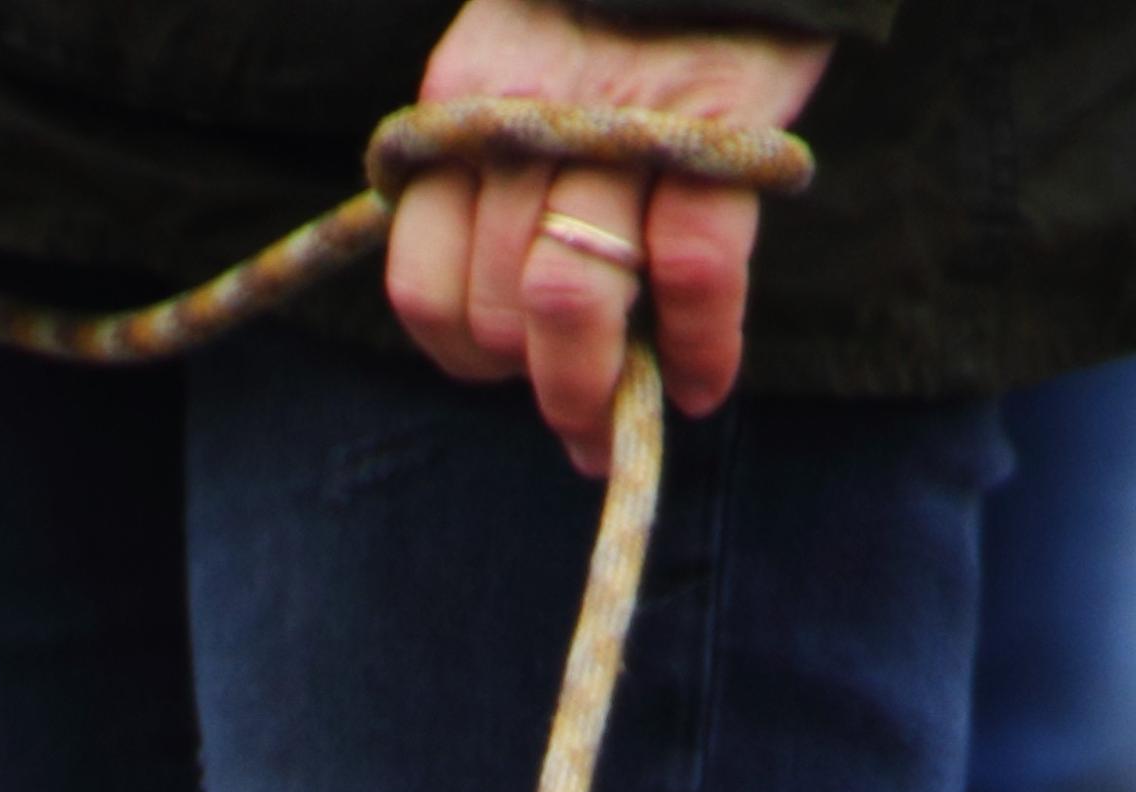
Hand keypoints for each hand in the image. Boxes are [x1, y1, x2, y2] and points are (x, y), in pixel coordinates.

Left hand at [388, 2, 826, 472]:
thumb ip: (494, 184)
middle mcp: (522, 122)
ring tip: (636, 405)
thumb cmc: (607, 13)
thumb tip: (516, 336)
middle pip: (499, 307)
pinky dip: (700, 348)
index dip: (467, 355)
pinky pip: (693, 270)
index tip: (511, 373)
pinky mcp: (712, 128)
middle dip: (545, 381)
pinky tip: (702, 383)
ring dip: (605, 385)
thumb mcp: (515, 77)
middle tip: (584, 408)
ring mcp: (616, 125)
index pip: (424, 286)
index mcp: (460, 115)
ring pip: (572, 297)